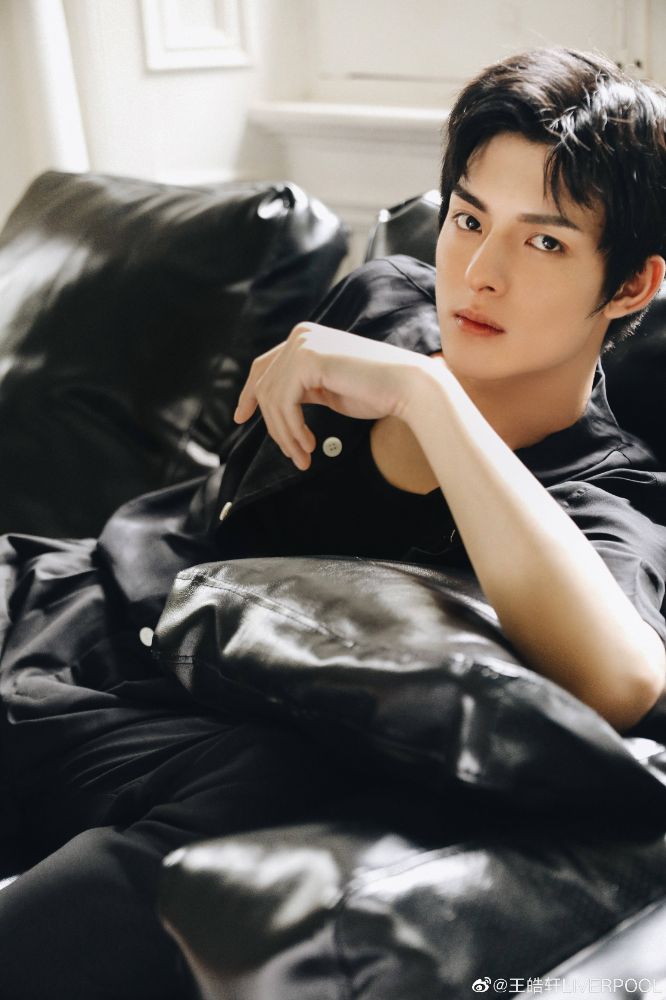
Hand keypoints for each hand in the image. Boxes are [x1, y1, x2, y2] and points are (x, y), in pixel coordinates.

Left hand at [233, 322, 430, 469]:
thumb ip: (302, 390)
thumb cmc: (376, 393)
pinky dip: (292, 430)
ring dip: (285, 435)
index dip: (248, 394)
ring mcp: (302, 344)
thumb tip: (274, 406)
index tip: (240, 418)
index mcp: (304, 338)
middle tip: (294, 456)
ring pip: (272, 399)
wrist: (408, 388)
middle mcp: (299, 335)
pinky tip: (309, 445)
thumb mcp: (328, 390)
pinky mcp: (307, 359)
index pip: (263, 366)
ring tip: (303, 457)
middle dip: (274, 427)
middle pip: (265, 387)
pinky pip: (283, 404)